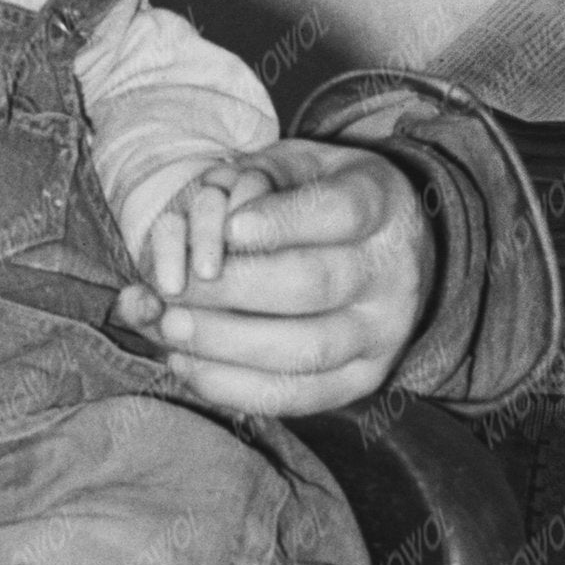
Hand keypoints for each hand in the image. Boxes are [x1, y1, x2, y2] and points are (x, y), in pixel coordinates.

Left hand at [125, 144, 431, 417]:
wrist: (385, 252)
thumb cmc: (318, 202)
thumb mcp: (291, 167)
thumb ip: (239, 186)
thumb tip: (183, 230)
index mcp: (382, 201)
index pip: (340, 211)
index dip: (281, 222)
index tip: (227, 228)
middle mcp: (394, 270)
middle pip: (313, 283)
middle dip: (232, 289)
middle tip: (173, 287)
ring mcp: (385, 331)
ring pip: (307, 348)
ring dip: (227, 342)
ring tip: (171, 327)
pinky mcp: (366, 378)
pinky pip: (300, 396)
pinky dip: (235, 386)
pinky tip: (188, 363)